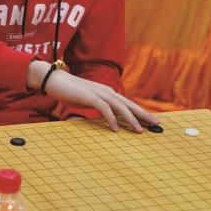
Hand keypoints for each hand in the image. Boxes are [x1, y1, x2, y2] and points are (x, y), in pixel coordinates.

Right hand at [26, 60, 158, 132]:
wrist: (54, 80)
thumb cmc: (71, 91)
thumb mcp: (89, 100)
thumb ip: (100, 106)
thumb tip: (109, 116)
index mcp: (107, 92)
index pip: (127, 103)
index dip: (140, 111)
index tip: (151, 121)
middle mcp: (106, 91)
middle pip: (128, 103)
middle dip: (143, 114)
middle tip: (156, 123)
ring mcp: (98, 92)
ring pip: (119, 106)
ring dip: (130, 119)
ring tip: (139, 130)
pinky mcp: (89, 96)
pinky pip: (103, 108)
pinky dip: (111, 118)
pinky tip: (115, 128)